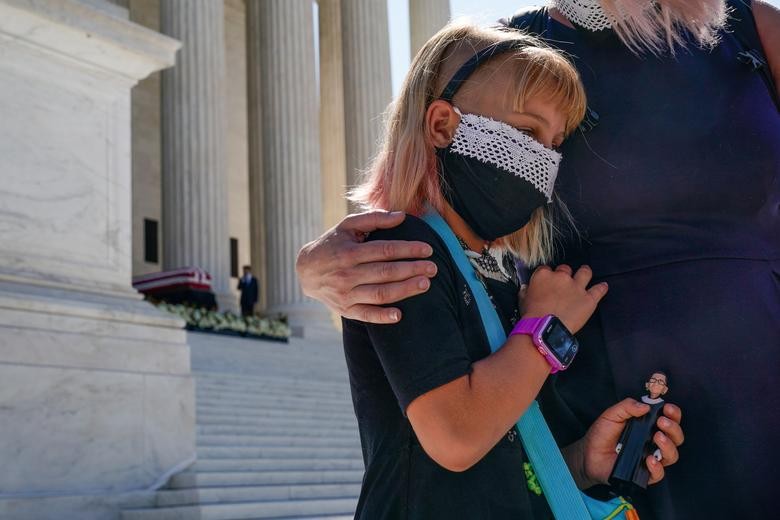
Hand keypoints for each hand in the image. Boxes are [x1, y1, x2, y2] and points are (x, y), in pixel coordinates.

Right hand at [295, 210, 436, 322]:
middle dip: (412, 269)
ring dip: (404, 290)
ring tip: (425, 284)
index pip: (385, 250)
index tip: (427, 249)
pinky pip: (366, 315)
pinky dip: (382, 316)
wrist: (306, 270)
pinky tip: (399, 315)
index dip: (408, 249)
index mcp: (350, 252)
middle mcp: (347, 274)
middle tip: (433, 268)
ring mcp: (346, 294)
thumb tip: (401, 216)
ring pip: (380, 293)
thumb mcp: (347, 226)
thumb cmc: (332, 244)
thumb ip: (374, 219)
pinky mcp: (345, 309)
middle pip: (386, 272)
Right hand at [521, 264, 607, 332]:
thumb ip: (525, 292)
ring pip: (585, 272)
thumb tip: (525, 288)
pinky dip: (602, 288)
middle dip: (565, 274)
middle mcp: (561, 277)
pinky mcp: (589, 299)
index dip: (548, 275)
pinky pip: (599, 290)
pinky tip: (604, 286)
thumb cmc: (531, 315)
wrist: (545, 327)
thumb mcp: (523, 300)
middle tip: (564, 282)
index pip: (546, 269)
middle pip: (566, 269)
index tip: (548, 281)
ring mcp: (577, 287)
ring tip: (585, 273)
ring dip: (585, 272)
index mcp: (544, 275)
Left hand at [563, 398, 684, 489]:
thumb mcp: (611, 415)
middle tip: (662, 422)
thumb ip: (627, 407)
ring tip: (657, 437)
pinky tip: (649, 459)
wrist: (588, 455)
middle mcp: (654, 442)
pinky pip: (659, 474)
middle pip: (676, 437)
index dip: (674, 414)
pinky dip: (657, 467)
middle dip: (673, 428)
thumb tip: (646, 405)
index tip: (668, 409)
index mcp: (648, 426)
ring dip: (668, 445)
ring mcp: (651, 458)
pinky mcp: (644, 473)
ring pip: (672, 455)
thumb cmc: (601, 434)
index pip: (669, 420)